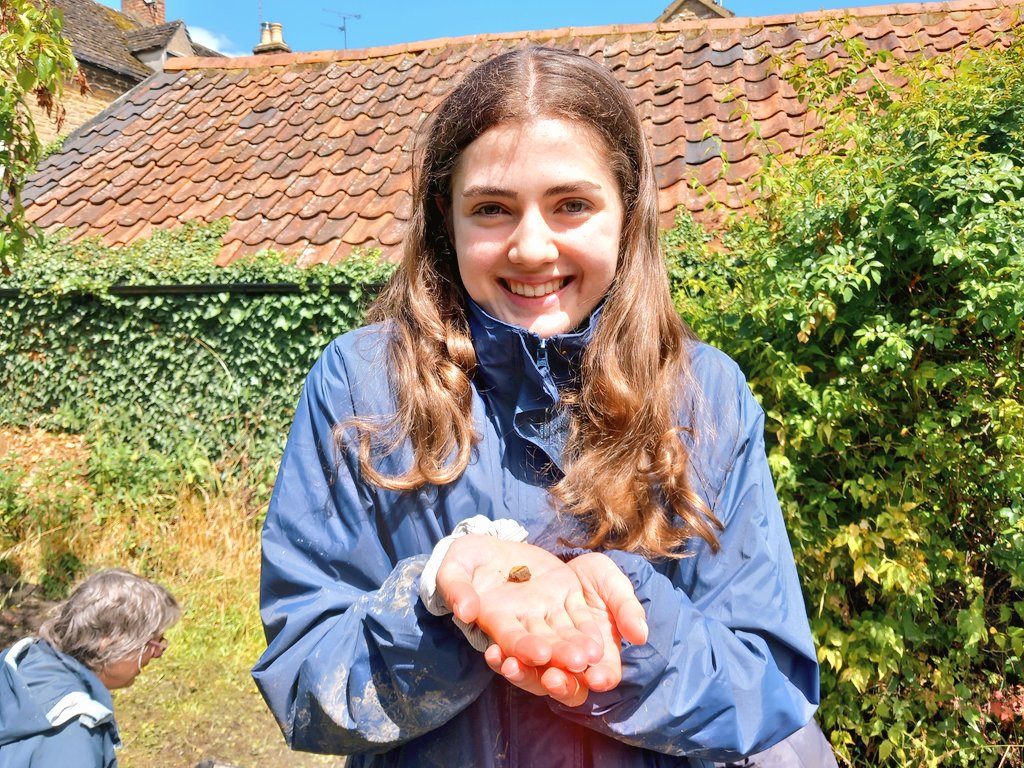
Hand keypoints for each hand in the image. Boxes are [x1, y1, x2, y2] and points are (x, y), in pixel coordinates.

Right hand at [436, 536, 603, 672]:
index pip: (510, 638)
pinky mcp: (565, 592)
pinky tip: (599, 639)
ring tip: (592, 654)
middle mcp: (523, 621)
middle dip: (558, 655)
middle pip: (542, 644)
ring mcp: (546, 609)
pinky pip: (578, 613)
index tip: (539, 653)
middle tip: (577, 661)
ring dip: (578, 646)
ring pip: (564, 633)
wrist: (489, 546)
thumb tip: (464, 611)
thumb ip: (455, 589)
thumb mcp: (454, 568)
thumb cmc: (466, 559)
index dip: (523, 648)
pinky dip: (588, 628)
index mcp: (495, 619)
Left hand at [483, 552, 646, 703]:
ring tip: (514, 666)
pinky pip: (510, 655)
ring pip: (535, 675)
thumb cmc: (595, 577)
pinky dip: (501, 657)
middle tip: (554, 677)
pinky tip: (494, 653)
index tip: (596, 676)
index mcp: (600, 652)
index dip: (602, 677)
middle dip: (561, 683)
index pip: (604, 673)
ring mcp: (543, 652)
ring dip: (525, 675)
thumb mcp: (612, 584)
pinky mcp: (518, 639)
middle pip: (567, 683)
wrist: (564, 561)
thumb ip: (627, 608)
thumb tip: (641, 636)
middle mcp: (570, 660)